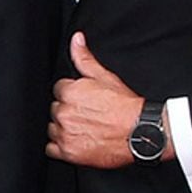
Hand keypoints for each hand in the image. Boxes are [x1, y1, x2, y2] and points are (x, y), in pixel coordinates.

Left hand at [47, 32, 145, 168]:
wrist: (140, 132)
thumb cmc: (125, 105)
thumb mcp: (105, 77)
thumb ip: (84, 58)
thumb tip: (76, 40)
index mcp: (70, 92)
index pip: (59, 90)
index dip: (72, 94)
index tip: (84, 101)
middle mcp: (64, 112)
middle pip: (55, 109)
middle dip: (67, 110)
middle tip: (86, 115)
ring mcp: (65, 133)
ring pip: (52, 128)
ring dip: (63, 128)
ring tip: (83, 128)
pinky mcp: (69, 152)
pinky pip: (51, 149)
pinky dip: (60, 147)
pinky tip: (76, 141)